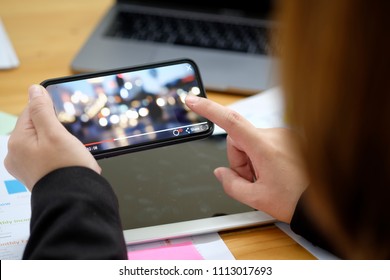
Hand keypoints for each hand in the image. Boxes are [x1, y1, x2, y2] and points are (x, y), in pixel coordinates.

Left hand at [4, 85, 100, 190]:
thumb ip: (42, 110)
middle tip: (68, 142)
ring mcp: (25, 167)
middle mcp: (15, 155)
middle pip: (36, 128)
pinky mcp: (35, 176)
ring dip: (56, 143)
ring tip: (69, 154)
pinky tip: (65, 163)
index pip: (31, 112)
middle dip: (55, 130)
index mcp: (17, 141)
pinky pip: (44, 157)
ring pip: (42, 143)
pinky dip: (56, 156)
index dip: (51, 113)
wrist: (74, 200)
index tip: (64, 121)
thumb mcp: (55, 133)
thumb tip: (34, 90)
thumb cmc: (66, 168)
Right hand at [185, 95, 307, 222]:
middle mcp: (274, 135)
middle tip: (252, 181)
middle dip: (239, 161)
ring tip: (267, 180)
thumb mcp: (256, 199)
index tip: (192, 100)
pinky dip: (263, 158)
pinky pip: (265, 144)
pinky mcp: (289, 138)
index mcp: (264, 146)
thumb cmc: (296, 200)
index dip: (208, 109)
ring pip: (251, 144)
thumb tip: (220, 172)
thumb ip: (231, 185)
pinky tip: (276, 174)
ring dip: (252, 161)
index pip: (230, 121)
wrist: (330, 199)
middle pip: (238, 140)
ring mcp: (284, 135)